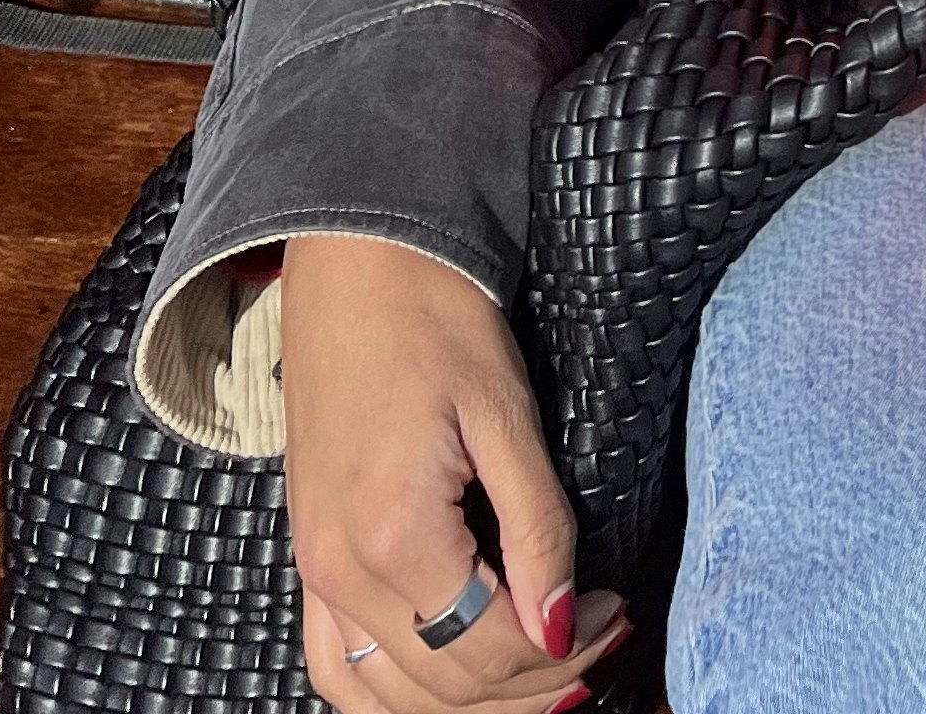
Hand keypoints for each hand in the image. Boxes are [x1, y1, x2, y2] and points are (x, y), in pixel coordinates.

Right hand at [281, 237, 627, 713]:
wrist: (358, 257)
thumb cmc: (436, 315)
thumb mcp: (506, 413)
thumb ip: (537, 527)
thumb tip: (561, 627)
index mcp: (391, 535)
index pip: (488, 647)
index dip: (563, 647)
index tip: (617, 612)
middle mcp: (338, 571)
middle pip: (442, 685)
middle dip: (531, 681)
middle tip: (600, 638)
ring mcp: (313, 570)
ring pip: (383, 698)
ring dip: (467, 702)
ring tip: (540, 671)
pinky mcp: (307, 555)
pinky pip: (334, 667)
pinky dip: (391, 694)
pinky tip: (446, 679)